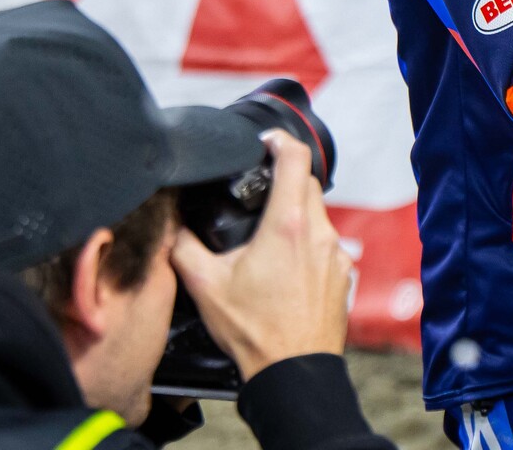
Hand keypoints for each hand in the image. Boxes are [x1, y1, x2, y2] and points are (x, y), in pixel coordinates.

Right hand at [171, 131, 353, 379]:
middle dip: (285, 180)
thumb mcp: (205, 285)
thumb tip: (170, 225)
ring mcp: (336, 254)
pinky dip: (306, 243)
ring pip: (317, 215)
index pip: (295, 159)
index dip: (280, 142)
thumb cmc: (254, 331)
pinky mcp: (342, 273)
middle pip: (307, 185)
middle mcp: (318, 233)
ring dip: (295, 215)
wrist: (293, 371)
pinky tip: (283, 265)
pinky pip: (325, 244)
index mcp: (287, 225)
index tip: (265, 142)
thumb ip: (183, 247)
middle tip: (259, 189)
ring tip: (266, 234)